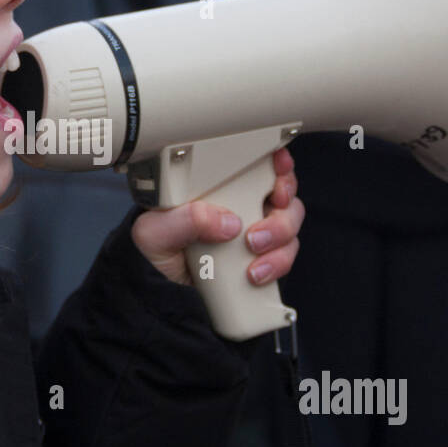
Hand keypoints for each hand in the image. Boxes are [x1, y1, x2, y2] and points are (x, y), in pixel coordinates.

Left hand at [131, 147, 303, 286]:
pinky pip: (283, 257)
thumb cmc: (157, 245)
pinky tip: (255, 274)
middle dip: (281, 217)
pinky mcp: (261, 257)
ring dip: (279, 244)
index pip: (260, 163)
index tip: (279, 175)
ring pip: (289, 229)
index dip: (280, 165)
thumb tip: (226, 222)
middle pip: (285, 197)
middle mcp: (244, 203)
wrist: (160, 283)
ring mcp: (256, 230)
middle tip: (255, 236)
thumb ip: (187, 219)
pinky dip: (276, 266)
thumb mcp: (157, 229)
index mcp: (221, 185)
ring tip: (252, 259)